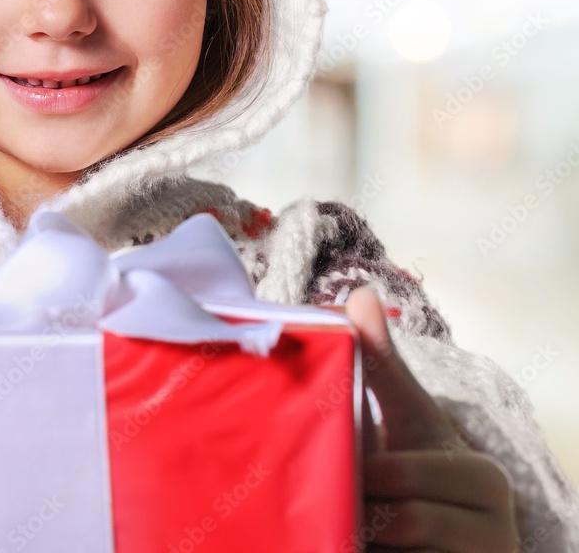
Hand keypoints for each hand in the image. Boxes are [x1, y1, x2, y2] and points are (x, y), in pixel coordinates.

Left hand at [345, 287, 518, 552]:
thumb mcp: (406, 413)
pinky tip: (357, 544)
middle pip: (400, 522)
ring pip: (398, 550)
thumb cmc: (420, 466)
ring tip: (338, 522)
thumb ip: (381, 361)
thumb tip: (358, 294)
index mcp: (484, 480)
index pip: (401, 477)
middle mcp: (497, 534)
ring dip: (361, 538)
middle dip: (358, 507)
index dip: (364, 474)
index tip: (342, 470)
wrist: (451, 536)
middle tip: (325, 494)